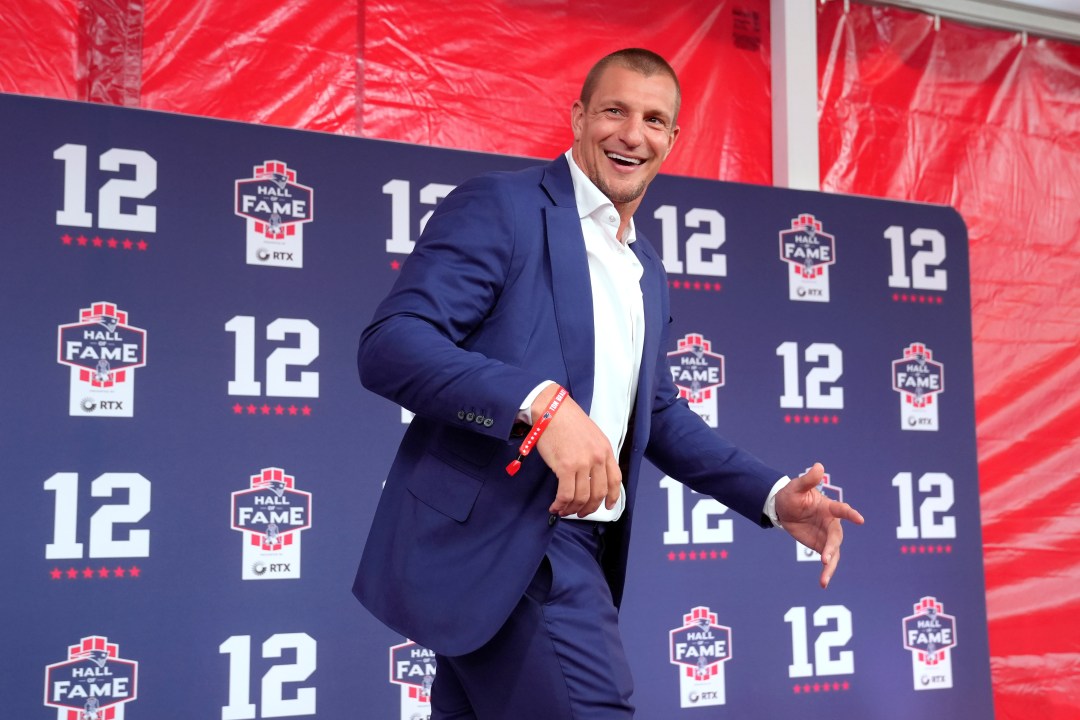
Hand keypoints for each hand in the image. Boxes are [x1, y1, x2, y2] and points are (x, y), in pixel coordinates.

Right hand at [531, 385, 620, 517]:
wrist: (551, 410)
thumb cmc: (567, 420)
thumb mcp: (591, 435)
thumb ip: (595, 454)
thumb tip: (590, 475)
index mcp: (605, 450)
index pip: (615, 480)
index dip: (612, 497)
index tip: (608, 506)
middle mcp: (597, 458)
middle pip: (599, 493)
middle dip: (590, 508)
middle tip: (581, 512)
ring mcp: (583, 463)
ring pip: (582, 497)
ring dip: (573, 509)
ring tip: (564, 510)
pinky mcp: (566, 467)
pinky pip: (566, 494)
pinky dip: (561, 504)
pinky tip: (556, 506)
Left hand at [775, 463, 863, 588]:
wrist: (783, 508)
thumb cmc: (792, 494)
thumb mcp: (796, 487)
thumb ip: (808, 480)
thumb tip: (818, 465)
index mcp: (828, 507)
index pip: (841, 510)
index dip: (850, 514)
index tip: (859, 519)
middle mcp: (831, 523)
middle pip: (836, 537)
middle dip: (832, 547)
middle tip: (825, 557)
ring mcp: (827, 536)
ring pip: (835, 553)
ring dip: (831, 565)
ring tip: (824, 578)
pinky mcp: (822, 547)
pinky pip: (828, 561)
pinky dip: (826, 572)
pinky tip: (823, 583)